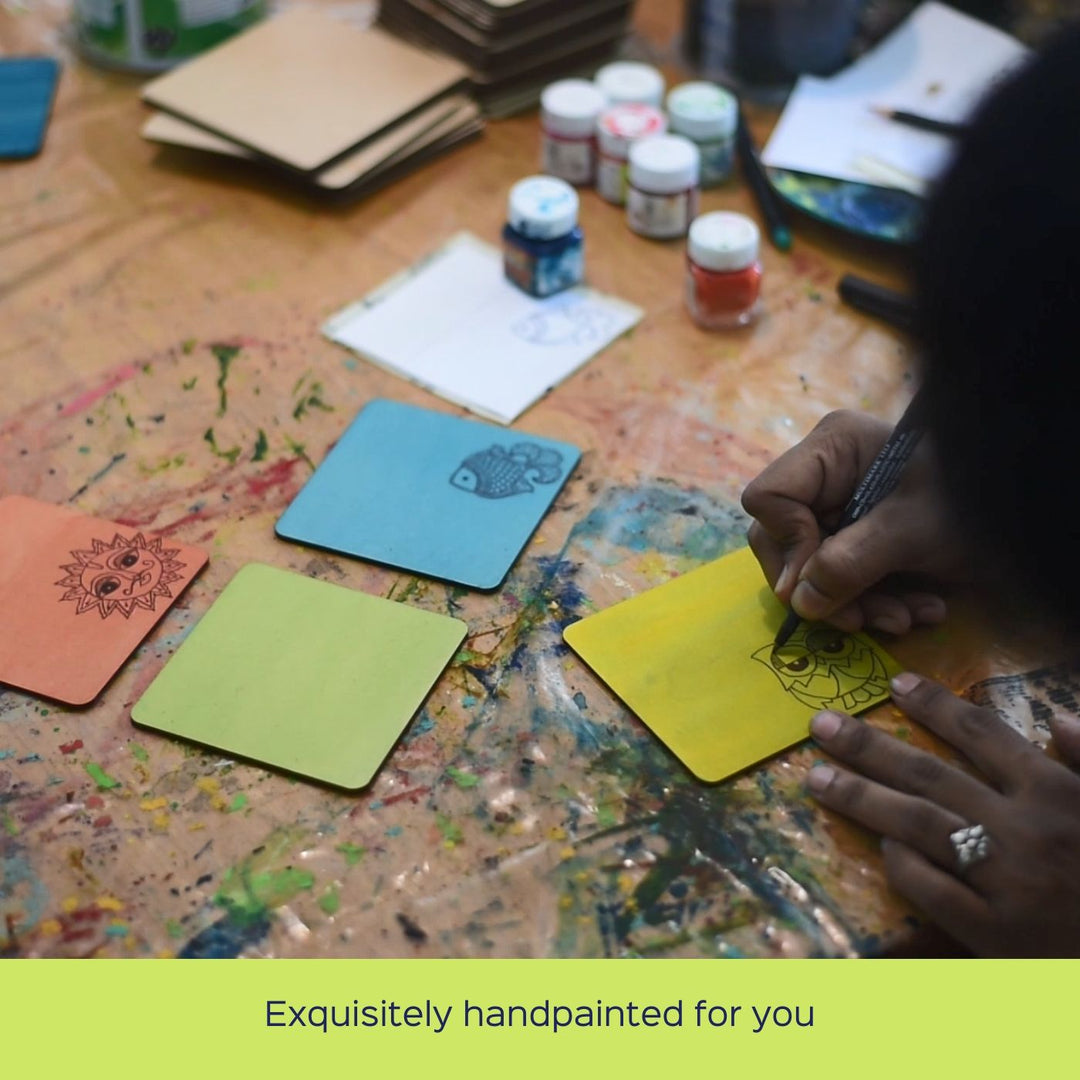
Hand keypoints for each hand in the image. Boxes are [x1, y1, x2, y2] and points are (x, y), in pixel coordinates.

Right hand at [741, 409, 965, 633]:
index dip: (787, 543)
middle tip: (858, 621)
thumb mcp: (910, 532)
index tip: (819, 581)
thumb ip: (849, 564)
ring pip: (811, 567)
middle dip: (823, 587)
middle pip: (782, 539)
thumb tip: (798, 602)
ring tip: (904, 619)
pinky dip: (875, 600)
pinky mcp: (858, 536)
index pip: (769, 498)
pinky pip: (842, 576)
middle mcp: (826, 476)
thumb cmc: (970, 500)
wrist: (1025, 513)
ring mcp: (840, 507)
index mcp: (832, 449)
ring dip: (856, 604)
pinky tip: (917, 609)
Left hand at [807, 672, 1079, 955]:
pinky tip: (880, 845)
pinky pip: (934, 890)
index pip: (985, 735)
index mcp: (1059, 793)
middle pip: (931, 776)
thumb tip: (1062, 720)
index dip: (936, 705)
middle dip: (870, 746)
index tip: (893, 683)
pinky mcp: (997, 935)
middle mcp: (1026, 829)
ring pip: (919, 826)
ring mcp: (1008, 882)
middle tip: (820, 724)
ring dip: (863, 797)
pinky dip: (904, 864)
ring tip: (817, 776)